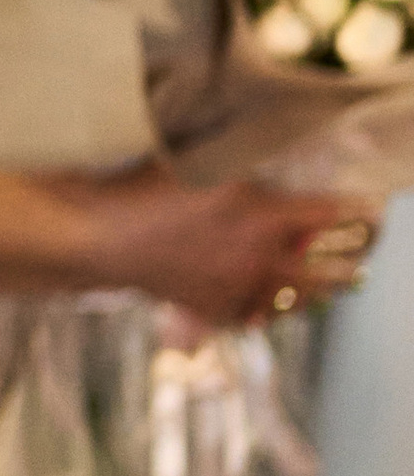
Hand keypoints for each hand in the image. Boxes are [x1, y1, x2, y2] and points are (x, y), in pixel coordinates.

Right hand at [82, 166, 371, 330]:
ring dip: (315, 293)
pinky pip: (254, 315)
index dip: (354, 212)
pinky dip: (268, 311)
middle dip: (349, 266)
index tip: (370, 209)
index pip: (327, 216)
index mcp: (262, 217)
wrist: (104, 239)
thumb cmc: (147, 191)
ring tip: (330, 289)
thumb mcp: (200, 165)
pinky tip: (271, 305)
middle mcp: (258, 259)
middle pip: (324, 273)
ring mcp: (237, 288)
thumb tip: (267, 160)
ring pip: (293, 301)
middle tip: (361, 262)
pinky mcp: (212, 307)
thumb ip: (240, 165)